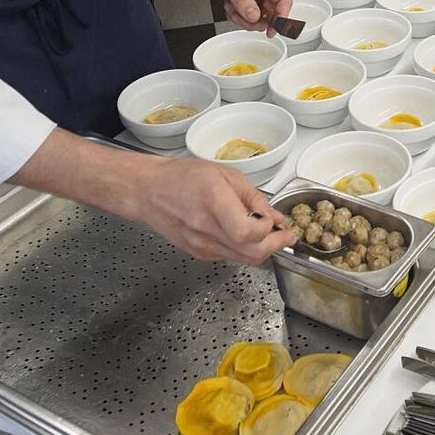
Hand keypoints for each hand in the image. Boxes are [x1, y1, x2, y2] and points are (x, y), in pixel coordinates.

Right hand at [132, 158, 295, 263]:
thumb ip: (253, 197)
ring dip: (262, 249)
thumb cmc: (182, 177)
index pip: (248, 232)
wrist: (148, 192)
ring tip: (268, 233)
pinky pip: (230, 256)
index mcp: (213, 202)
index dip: (267, 229)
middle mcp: (206, 229)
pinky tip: (244, 234)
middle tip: (285, 235)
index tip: (273, 219)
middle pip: (251, 253)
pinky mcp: (199, 253)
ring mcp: (201, 245)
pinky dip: (243, 248)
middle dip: (275, 246)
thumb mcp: (224, 174)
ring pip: (243, 259)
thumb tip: (274, 216)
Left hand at [195, 0, 291, 32]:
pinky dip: (239, 16)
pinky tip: (230, 6)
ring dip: (244, 18)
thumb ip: (242, 0)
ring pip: (261, 17)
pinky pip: (250, 15)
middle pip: (272, 12)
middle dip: (255, 20)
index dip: (281, 17)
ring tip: (231, 7)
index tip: (273, 30)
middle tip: (240, 17)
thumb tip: (255, 16)